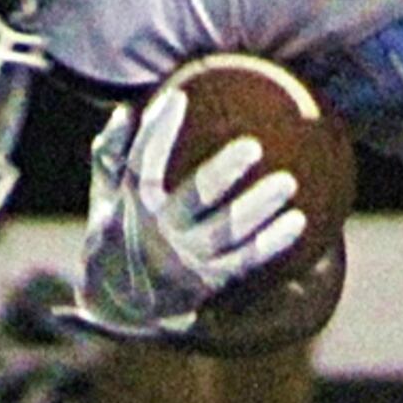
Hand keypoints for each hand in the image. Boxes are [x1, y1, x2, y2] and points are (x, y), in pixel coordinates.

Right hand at [65, 83, 307, 339]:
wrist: (119, 304)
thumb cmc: (115, 236)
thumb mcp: (103, 199)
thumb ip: (109, 155)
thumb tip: (124, 109)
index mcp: (133, 205)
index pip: (143, 163)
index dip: (158, 131)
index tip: (178, 98)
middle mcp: (161, 232)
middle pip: (195, 197)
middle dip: (223, 172)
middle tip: (253, 146)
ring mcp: (186, 258)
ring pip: (227, 230)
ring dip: (259, 207)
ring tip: (288, 182)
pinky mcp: (209, 280)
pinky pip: (245, 259)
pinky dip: (272, 242)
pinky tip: (298, 221)